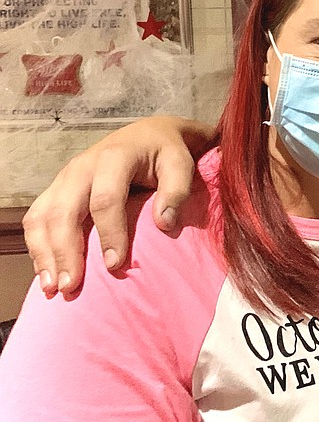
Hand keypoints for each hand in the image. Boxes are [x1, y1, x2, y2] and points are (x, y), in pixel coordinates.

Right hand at [22, 116, 208, 297]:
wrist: (149, 133)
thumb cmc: (166, 152)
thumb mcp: (180, 162)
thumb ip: (177, 189)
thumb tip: (165, 223)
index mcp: (114, 157)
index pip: (106, 199)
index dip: (109, 233)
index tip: (115, 265)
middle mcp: (82, 166)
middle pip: (64, 211)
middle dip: (65, 251)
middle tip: (71, 286)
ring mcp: (65, 178)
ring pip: (42, 216)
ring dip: (43, 253)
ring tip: (51, 288)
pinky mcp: (57, 188)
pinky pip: (36, 218)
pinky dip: (37, 246)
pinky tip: (45, 272)